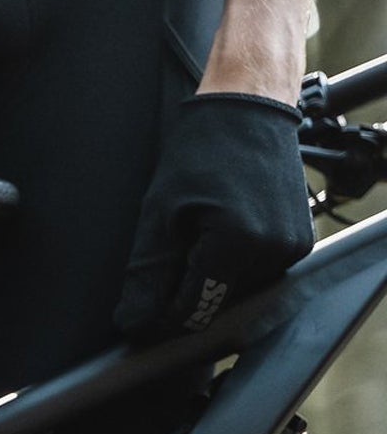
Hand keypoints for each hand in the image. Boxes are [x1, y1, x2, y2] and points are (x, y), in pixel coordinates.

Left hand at [114, 92, 313, 340]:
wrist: (248, 109)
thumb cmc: (201, 151)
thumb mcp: (159, 215)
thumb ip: (148, 275)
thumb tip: (134, 324)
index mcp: (238, 243)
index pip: (195, 311)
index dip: (161, 318)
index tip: (140, 313)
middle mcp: (275, 251)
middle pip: (216, 305)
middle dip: (185, 294)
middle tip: (167, 257)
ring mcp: (293, 249)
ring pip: (235, 293)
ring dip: (208, 278)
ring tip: (196, 233)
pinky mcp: (299, 244)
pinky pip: (255, 275)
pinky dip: (230, 266)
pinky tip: (217, 233)